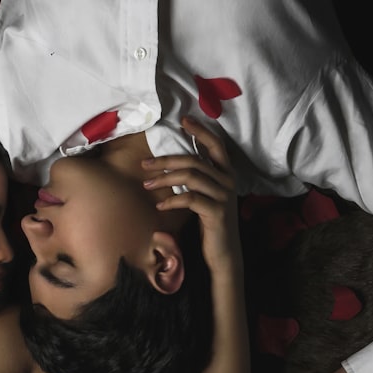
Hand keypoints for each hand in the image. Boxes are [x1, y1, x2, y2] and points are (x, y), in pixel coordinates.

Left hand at [143, 116, 240, 272]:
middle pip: (194, 160)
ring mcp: (224, 196)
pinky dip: (171, 200)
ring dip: (164, 178)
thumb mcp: (206, 196)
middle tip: (144, 164)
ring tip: (146, 184)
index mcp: (227, 173)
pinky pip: (190, 199)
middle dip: (166, 160)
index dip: (200, 131)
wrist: (223, 253)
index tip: (182, 120)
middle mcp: (229, 181)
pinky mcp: (217, 213)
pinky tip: (160, 205)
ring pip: (191, 177)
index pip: (216, 144)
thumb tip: (172, 163)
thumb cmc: (210, 222)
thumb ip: (198, 179)